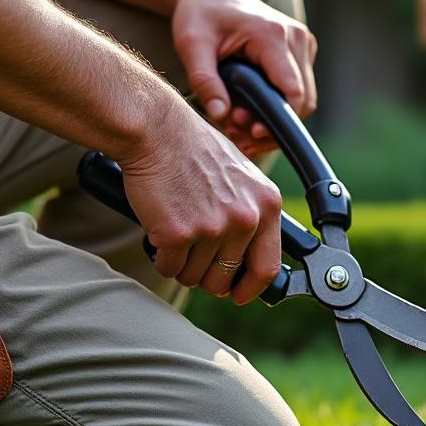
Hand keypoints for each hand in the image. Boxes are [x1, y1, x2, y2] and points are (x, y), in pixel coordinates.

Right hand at [117, 102, 283, 302]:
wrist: (157, 130)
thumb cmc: (195, 150)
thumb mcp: (243, 178)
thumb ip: (252, 214)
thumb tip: (248, 257)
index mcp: (267, 205)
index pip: (268, 267)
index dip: (251, 288)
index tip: (238, 295)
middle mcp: (244, 219)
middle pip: (224, 278)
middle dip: (206, 276)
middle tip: (193, 259)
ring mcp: (211, 228)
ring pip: (194, 276)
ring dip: (182, 265)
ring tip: (176, 236)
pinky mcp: (177, 233)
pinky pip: (169, 268)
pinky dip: (161, 258)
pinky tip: (160, 236)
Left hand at [172, 0, 316, 155]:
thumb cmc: (200, 15)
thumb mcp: (191, 45)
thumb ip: (204, 80)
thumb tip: (220, 115)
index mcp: (272, 34)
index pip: (292, 90)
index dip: (276, 118)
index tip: (249, 132)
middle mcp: (296, 37)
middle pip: (302, 99)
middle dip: (274, 124)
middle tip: (238, 135)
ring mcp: (302, 44)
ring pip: (304, 98)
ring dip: (277, 120)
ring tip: (240, 129)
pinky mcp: (300, 51)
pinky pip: (299, 90)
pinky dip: (279, 107)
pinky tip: (250, 116)